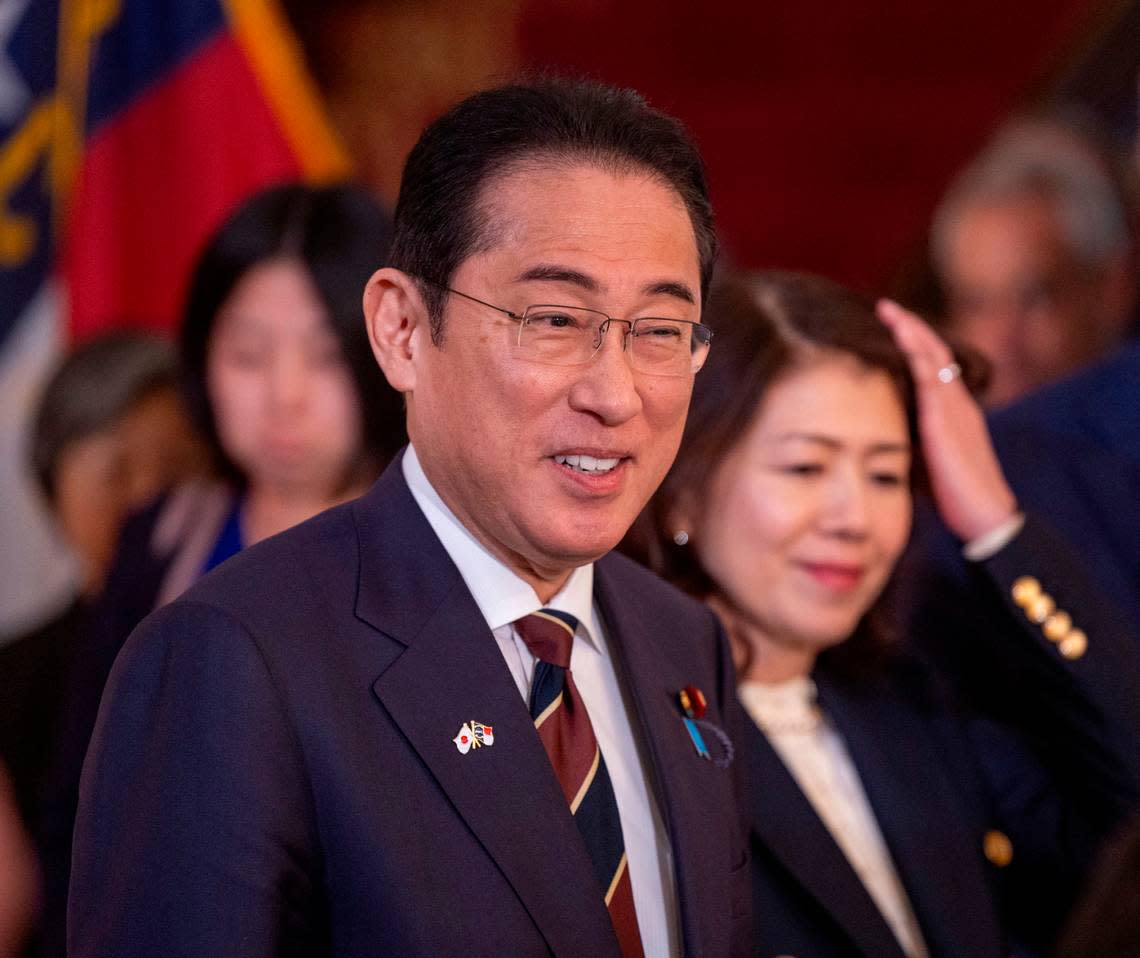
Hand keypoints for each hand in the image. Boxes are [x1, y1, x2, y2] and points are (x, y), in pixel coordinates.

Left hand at [876, 299, 1017, 541]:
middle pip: (935, 351)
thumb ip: (913, 440)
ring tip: (887, 310)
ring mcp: (954, 407)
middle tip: (884, 307)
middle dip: (910, 327)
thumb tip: (883, 437)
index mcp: (955, 410)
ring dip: (910, 330)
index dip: (915, 344)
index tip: (891, 326)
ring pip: (932, 356)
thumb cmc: (956, 496)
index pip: (935, 366)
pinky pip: (930, 375)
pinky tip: (898, 334)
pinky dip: (914, 351)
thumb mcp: (930, 459)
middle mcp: (958, 402)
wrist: (985, 514)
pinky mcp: (944, 419)